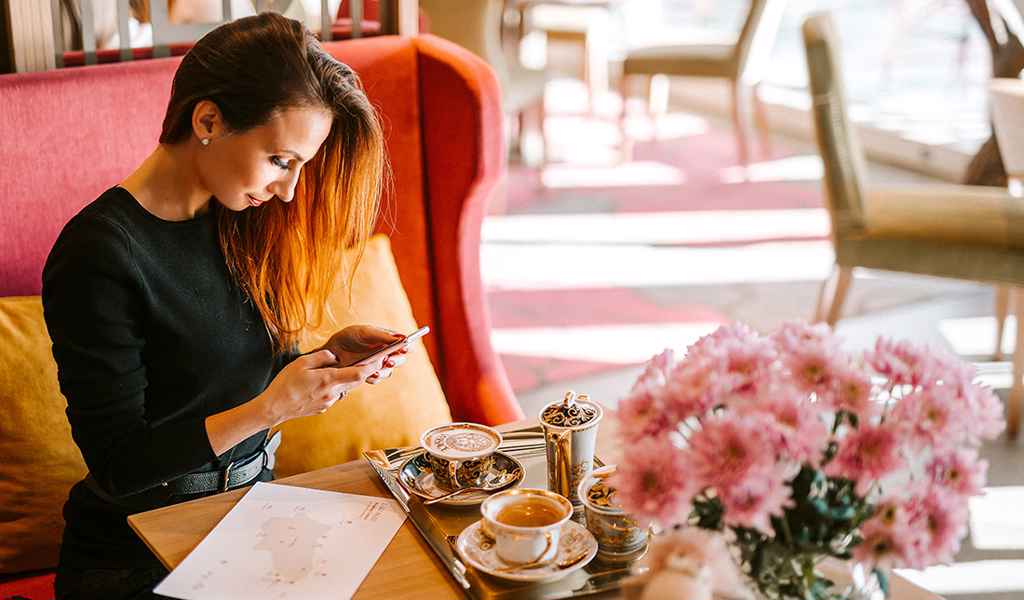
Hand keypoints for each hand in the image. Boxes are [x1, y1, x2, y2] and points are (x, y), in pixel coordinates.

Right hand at [256, 349, 385, 426]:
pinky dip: (334, 387)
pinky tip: (321, 383)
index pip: (359, 373)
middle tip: (372, 360)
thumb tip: (335, 357)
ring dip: (347, 379)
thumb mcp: (302, 362)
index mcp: (329, 379)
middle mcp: (332, 393)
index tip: (381, 358)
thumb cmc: (285, 384)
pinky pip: (334, 394)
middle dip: (364, 371)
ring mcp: (328, 402)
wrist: (274, 408)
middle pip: (355, 381)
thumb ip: (322, 357)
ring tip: (341, 369)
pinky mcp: (323, 408)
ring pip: (345, 388)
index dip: (372, 366)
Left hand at [318, 324, 408, 383]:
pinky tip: (369, 374)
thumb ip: (382, 335)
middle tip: (389, 361)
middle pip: (399, 359)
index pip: (402, 343)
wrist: (329, 352)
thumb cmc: (347, 337)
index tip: (405, 348)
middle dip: (397, 361)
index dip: (406, 346)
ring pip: (388, 371)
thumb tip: (401, 338)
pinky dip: (374, 377)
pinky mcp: (367, 374)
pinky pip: (376, 378)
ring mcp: (376, 364)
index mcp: (386, 339)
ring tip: (377, 370)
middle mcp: (384, 352)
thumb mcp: (364, 332)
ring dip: (385, 371)